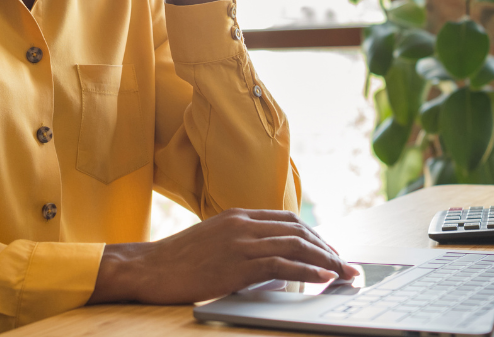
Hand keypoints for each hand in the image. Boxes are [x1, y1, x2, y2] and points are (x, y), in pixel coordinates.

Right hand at [87, 208, 360, 304]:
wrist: (148, 268)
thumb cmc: (177, 260)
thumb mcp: (212, 240)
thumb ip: (241, 241)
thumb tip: (271, 259)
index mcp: (237, 215)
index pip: (287, 220)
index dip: (314, 234)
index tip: (329, 251)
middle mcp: (242, 224)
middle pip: (298, 230)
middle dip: (327, 247)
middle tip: (346, 265)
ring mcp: (240, 242)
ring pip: (295, 245)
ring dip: (326, 260)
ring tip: (344, 273)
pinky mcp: (237, 264)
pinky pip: (282, 264)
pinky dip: (308, 270)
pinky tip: (324, 278)